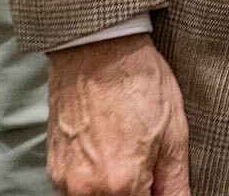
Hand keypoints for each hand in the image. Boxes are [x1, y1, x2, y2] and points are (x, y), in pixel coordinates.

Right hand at [48, 34, 189, 195]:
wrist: (96, 47)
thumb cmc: (137, 81)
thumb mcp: (173, 132)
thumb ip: (175, 183)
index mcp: (122, 183)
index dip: (156, 195)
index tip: (159, 183)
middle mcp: (87, 189)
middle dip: (137, 192)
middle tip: (147, 164)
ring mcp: (65, 180)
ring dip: (114, 189)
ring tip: (126, 152)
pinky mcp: (53, 168)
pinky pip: (77, 190)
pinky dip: (94, 180)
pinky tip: (107, 149)